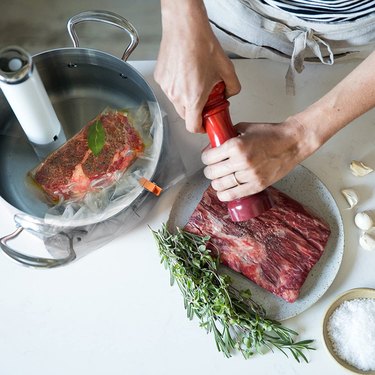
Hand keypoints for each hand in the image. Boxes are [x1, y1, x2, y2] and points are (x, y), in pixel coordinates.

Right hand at [154, 0, 239, 132]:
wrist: (184, 27)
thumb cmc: (202, 44)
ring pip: (176, 102)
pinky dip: (177, 87)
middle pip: (185, 116)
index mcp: (193, 97)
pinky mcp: (160, 78)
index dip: (200, 129)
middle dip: (195, 113)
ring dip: (185, 98)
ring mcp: (166, 87)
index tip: (204, 125)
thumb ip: (233, 88)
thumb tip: (229, 94)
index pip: (192, 127)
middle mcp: (177, 95)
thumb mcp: (227, 69)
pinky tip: (184, 73)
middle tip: (203, 101)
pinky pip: (169, 90)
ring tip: (194, 81)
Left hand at [201, 118, 307, 200]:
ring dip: (216, 182)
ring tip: (220, 179)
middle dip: (209, 170)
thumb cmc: (270, 134)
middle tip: (213, 167)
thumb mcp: (244, 128)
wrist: (292, 142)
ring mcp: (250, 175)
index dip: (205, 157)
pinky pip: (233, 195)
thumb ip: (227, 136)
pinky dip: (224, 194)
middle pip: (212, 173)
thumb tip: (212, 146)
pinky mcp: (257, 185)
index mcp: (236, 146)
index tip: (208, 157)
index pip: (208, 157)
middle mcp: (241, 161)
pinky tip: (223, 191)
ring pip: (220, 185)